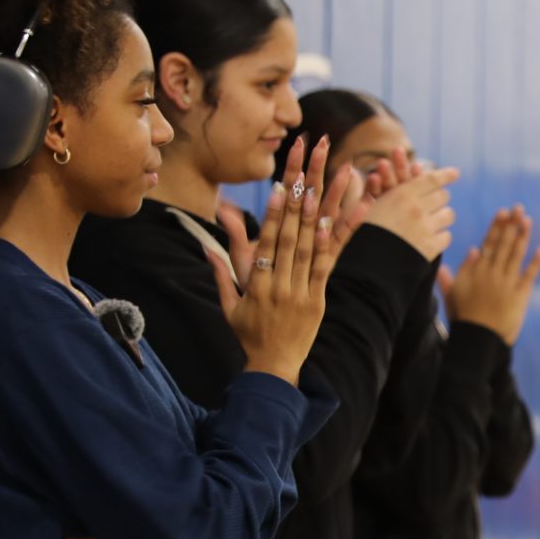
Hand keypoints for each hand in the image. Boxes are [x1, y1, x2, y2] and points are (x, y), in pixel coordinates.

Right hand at [213, 136, 351, 384]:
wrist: (272, 368)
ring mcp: (299, 293)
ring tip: (325, 185)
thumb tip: (206, 246)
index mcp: (255, 284)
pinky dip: (328, 245)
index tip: (281, 184)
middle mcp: (278, 285)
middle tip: (306, 170)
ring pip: (308, 247)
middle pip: (288, 234)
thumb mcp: (228, 305)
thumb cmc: (248, 335)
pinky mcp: (316, 302)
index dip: (275, 212)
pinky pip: (324, 269)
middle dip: (298, 198)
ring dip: (318, 213)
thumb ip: (221, 272)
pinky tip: (333, 221)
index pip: (266, 241)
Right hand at [361, 148, 459, 260]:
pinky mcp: (432, 247)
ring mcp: (426, 228)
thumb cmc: (364, 234)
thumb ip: (385, 192)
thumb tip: (390, 178)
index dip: (445, 175)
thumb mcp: (370, 206)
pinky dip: (440, 237)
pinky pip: (446, 236)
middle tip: (435, 203)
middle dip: (440, 198)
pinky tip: (432, 239)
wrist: (368, 266)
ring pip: (448, 215)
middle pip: (443, 196)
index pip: (431, 179)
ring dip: (442, 217)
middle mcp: (417, 208)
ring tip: (435, 222)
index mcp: (401, 195)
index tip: (455, 173)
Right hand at [442, 206, 539, 344]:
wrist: (477, 339)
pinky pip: (529, 275)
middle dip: (511, 225)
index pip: (488, 243)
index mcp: (477, 271)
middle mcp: (492, 273)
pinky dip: (535, 263)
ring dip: (522, 237)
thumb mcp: (454, 293)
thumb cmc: (463, 317)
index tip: (503, 212)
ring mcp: (506, 283)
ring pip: (516, 255)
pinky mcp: (519, 295)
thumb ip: (459, 271)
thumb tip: (472, 250)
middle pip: (503, 244)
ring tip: (528, 221)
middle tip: (519, 208)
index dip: (496, 226)